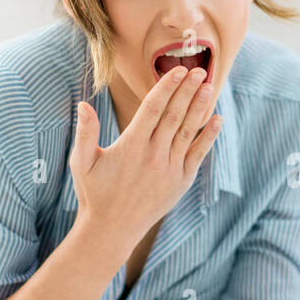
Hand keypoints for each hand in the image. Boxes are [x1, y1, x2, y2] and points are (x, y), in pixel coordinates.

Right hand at [68, 65, 220, 259]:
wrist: (112, 230)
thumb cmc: (95, 193)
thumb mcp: (82, 163)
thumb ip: (85, 133)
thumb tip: (84, 105)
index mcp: (131, 146)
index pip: (153, 108)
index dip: (166, 87)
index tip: (177, 70)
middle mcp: (154, 155)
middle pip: (175, 115)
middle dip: (187, 90)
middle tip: (198, 69)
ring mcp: (170, 169)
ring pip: (188, 131)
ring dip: (199, 107)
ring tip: (208, 86)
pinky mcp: (181, 182)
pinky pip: (197, 154)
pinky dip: (208, 137)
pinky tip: (217, 119)